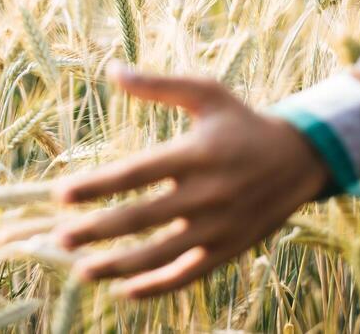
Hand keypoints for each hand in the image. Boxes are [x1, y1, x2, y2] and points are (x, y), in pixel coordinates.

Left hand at [50, 62, 329, 298]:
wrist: (299, 159)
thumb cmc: (243, 122)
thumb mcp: (207, 93)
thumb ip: (159, 85)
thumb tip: (112, 69)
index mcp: (195, 154)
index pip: (135, 173)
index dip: (96, 185)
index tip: (61, 195)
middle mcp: (206, 193)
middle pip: (141, 218)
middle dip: (97, 230)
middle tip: (60, 238)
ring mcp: (218, 226)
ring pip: (161, 254)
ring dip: (119, 266)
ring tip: (82, 270)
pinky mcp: (228, 249)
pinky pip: (188, 274)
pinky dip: (156, 287)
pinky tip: (125, 290)